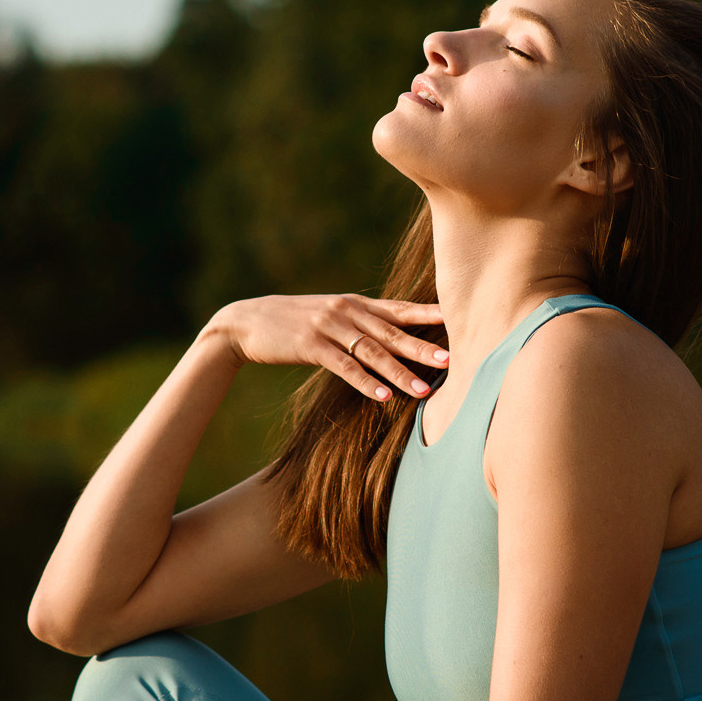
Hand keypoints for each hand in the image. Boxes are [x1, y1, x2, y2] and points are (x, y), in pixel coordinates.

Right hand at [208, 294, 449, 401]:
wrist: (245, 322)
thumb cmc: (291, 322)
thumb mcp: (328, 315)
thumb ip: (358, 321)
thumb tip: (390, 336)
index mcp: (354, 304)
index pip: (398, 309)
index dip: (426, 315)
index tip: (456, 320)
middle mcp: (345, 311)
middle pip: (391, 332)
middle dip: (423, 347)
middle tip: (452, 360)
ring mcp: (328, 327)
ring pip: (371, 352)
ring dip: (398, 372)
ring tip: (423, 391)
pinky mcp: (310, 346)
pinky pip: (343, 367)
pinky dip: (364, 382)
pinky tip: (382, 396)